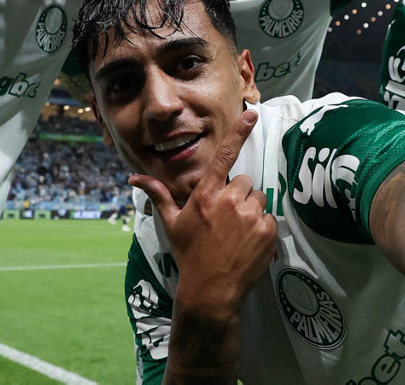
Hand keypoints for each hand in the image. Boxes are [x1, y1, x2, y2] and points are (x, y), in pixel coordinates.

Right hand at [129, 110, 275, 319]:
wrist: (210, 291)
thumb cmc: (189, 255)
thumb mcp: (172, 223)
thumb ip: (158, 195)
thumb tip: (134, 177)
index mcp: (206, 195)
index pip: (225, 156)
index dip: (239, 132)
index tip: (252, 113)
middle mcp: (229, 200)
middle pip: (245, 182)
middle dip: (240, 196)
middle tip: (227, 220)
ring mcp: (250, 216)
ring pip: (260, 199)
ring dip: (252, 212)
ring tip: (237, 234)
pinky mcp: (267, 231)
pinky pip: (270, 218)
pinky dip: (263, 229)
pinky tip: (248, 244)